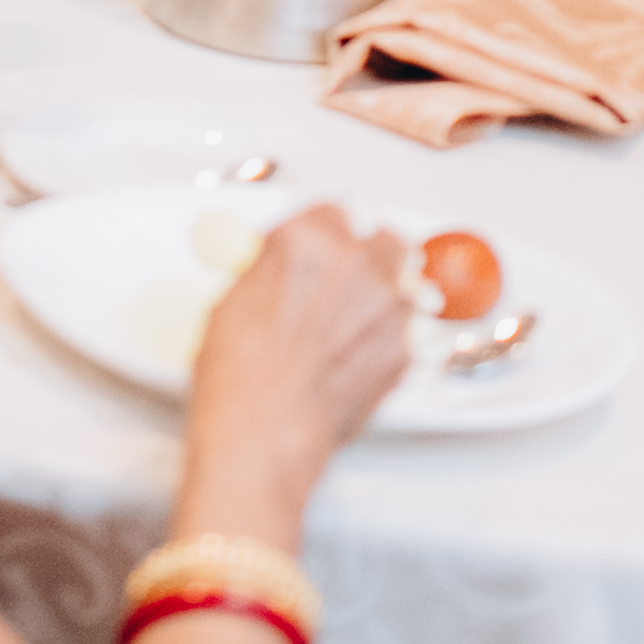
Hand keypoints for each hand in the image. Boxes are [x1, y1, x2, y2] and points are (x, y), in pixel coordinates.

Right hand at [181, 206, 421, 512]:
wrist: (265, 433)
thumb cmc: (239, 375)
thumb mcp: (235, 298)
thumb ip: (275, 270)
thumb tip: (285, 267)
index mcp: (307, 239)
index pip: (333, 210)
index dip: (326, 229)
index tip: (322, 243)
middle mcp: (357, 264)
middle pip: (383, 238)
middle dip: (368, 253)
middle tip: (347, 277)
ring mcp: (388, 307)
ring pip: (406, 281)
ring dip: (386, 292)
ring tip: (357, 319)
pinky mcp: (404, 350)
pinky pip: (407, 329)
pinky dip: (391, 335)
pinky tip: (359, 354)